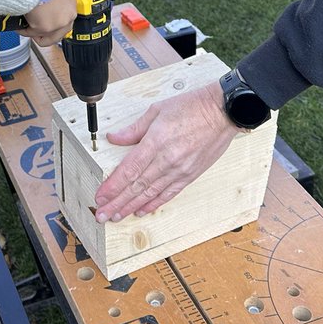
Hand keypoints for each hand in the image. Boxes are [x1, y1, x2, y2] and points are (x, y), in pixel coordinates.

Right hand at [17, 0, 74, 46]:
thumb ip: (53, 0)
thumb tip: (46, 4)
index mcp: (71, 5)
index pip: (65, 22)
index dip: (53, 25)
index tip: (45, 24)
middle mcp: (67, 17)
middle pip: (57, 35)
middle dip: (44, 34)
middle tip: (34, 31)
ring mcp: (56, 24)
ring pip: (44, 36)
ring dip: (33, 33)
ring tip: (24, 27)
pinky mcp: (44, 28)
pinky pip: (32, 33)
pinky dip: (23, 31)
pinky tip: (18, 26)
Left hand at [93, 82, 239, 221]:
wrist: (222, 112)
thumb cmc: (191, 107)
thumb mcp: (157, 110)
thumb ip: (134, 129)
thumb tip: (114, 138)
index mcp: (156, 142)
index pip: (129, 170)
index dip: (113, 186)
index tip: (100, 196)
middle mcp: (167, 160)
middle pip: (137, 186)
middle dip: (117, 202)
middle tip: (102, 214)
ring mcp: (179, 170)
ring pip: (151, 193)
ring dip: (131, 207)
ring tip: (117, 216)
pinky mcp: (190, 175)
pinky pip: (169, 193)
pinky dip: (154, 204)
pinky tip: (142, 210)